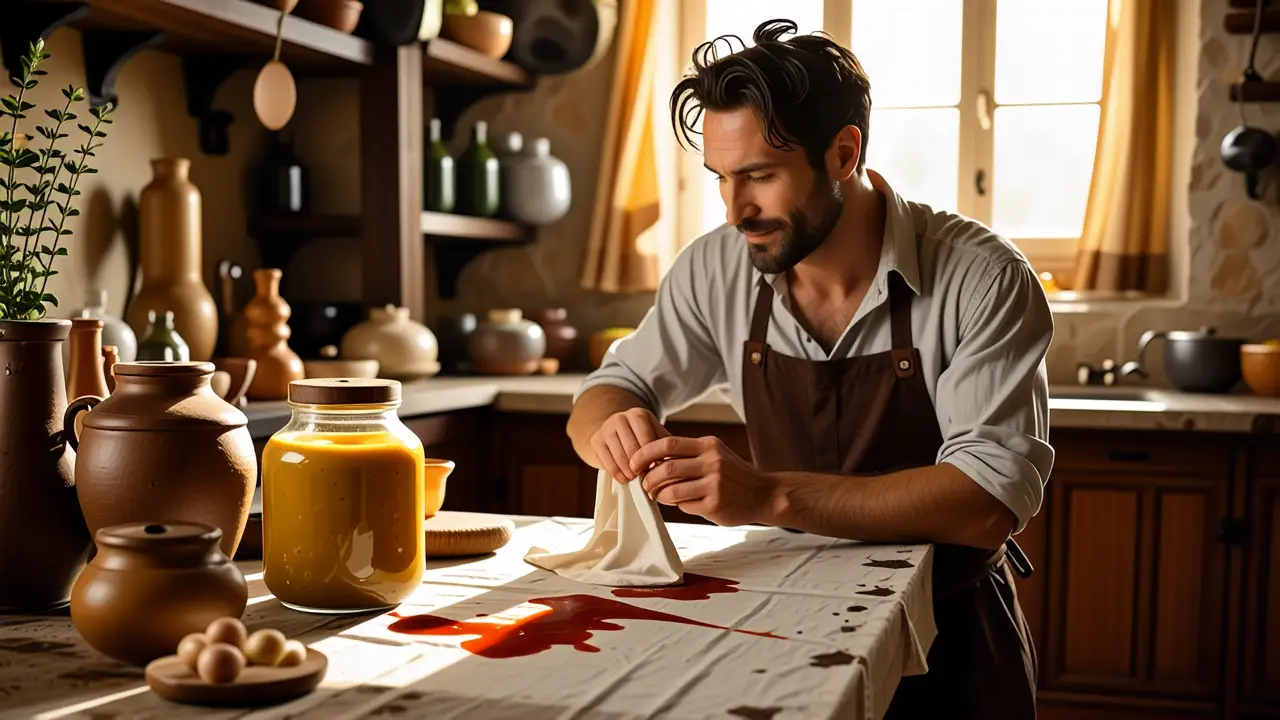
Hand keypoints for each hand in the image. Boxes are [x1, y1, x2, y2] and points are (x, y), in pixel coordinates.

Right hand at [589, 407, 669, 482]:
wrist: (615, 430)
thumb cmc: (641, 435)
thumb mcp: (655, 435)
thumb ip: (664, 445)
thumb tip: (672, 462)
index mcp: (638, 414)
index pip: (647, 440)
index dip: (653, 458)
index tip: (658, 470)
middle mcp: (620, 418)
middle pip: (632, 449)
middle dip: (641, 467)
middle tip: (647, 478)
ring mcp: (606, 428)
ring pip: (620, 457)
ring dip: (630, 473)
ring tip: (636, 479)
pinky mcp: (595, 440)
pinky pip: (607, 462)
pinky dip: (617, 474)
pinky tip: (624, 479)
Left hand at [631, 436, 775, 526]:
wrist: (763, 494)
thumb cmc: (732, 475)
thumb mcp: (714, 454)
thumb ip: (688, 454)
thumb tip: (651, 458)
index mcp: (708, 445)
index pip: (668, 444)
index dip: (645, 453)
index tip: (634, 463)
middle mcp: (712, 462)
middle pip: (666, 468)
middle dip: (648, 479)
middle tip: (644, 485)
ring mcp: (714, 484)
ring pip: (671, 490)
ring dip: (658, 495)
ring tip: (658, 496)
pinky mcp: (714, 504)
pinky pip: (684, 506)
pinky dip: (677, 505)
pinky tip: (682, 503)